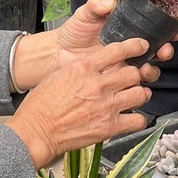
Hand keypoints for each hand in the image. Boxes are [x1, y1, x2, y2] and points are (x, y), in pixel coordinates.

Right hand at [5, 38, 154, 167]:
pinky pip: (138, 120)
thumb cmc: (42, 105)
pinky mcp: (109, 127)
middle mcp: (97, 85)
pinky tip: (132, 118)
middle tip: (132, 79)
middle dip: (135, 75)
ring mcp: (105, 106)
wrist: (36, 130)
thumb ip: (81, 68)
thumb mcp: (58, 75)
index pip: (118, 51)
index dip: (134, 47)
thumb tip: (96, 66)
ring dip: (139, 95)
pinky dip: (138, 119)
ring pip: (140, 94)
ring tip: (134, 97)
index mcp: (83, 68)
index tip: (140, 47)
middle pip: (133, 73)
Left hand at [56, 0, 174, 83]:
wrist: (58, 54)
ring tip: (144, 69)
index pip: (156, 28)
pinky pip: (133, 86)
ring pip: (149, 69)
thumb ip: (97, 5)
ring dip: (153, 70)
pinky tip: (132, 82)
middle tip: (164, 51)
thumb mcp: (85, 14)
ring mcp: (126, 65)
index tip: (176, 29)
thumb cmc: (75, 31)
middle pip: (159, 50)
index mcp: (129, 28)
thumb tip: (110, 4)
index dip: (169, 28)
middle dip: (166, 50)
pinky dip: (137, 85)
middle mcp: (132, 47)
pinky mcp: (118, 81)